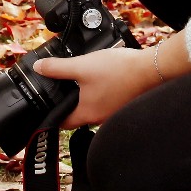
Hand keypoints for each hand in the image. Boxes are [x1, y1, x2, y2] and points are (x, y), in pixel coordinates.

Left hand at [36, 33, 187, 127]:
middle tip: (61, 90)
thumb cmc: (119, 70)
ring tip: (82, 81)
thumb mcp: (82, 66)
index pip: (62, 124)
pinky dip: (101, 93)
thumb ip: (58, 68)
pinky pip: (106, 102)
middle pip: (78, 115)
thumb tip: (39, 68)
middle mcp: (100, 118)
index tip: (45, 110)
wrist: (151, 68)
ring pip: (93, 108)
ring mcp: (113, 113)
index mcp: (87, 114)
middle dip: (69, 104)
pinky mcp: (123, 104)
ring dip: (86, 97)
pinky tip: (102, 79)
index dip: (52, 116)